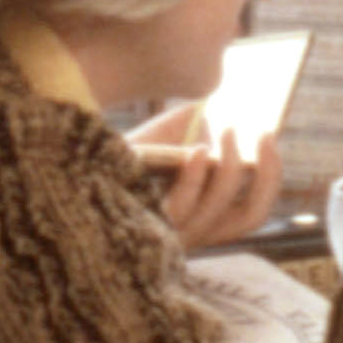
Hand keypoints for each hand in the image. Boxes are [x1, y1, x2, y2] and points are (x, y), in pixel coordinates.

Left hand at [129, 107, 286, 248]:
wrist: (72, 163)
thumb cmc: (122, 155)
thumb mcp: (168, 139)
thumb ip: (197, 128)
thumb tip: (235, 109)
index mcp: (205, 219)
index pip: (252, 212)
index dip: (270, 177)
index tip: (269, 136)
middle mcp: (194, 234)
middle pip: (248, 218)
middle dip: (265, 175)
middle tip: (264, 135)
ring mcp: (170, 234)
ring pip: (218, 210)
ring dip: (231, 166)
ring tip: (228, 129)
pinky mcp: (145, 226)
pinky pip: (182, 208)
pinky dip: (196, 178)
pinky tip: (198, 150)